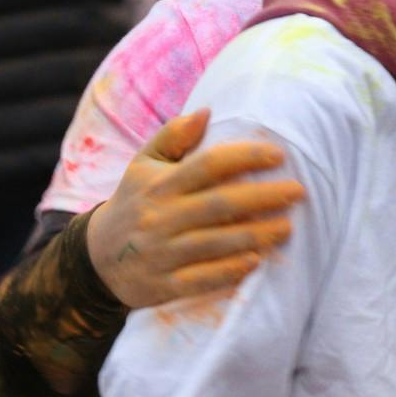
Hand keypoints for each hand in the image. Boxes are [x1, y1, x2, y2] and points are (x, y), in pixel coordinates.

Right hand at [85, 108, 307, 309]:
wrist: (97, 259)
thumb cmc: (134, 202)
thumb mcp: (144, 165)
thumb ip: (173, 136)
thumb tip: (206, 112)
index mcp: (159, 184)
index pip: (209, 165)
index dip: (246, 157)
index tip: (279, 154)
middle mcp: (160, 217)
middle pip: (220, 204)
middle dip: (263, 197)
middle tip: (298, 191)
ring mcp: (161, 253)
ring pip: (215, 243)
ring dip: (256, 235)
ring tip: (287, 227)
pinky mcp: (163, 284)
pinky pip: (201, 279)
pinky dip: (229, 271)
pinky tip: (256, 261)